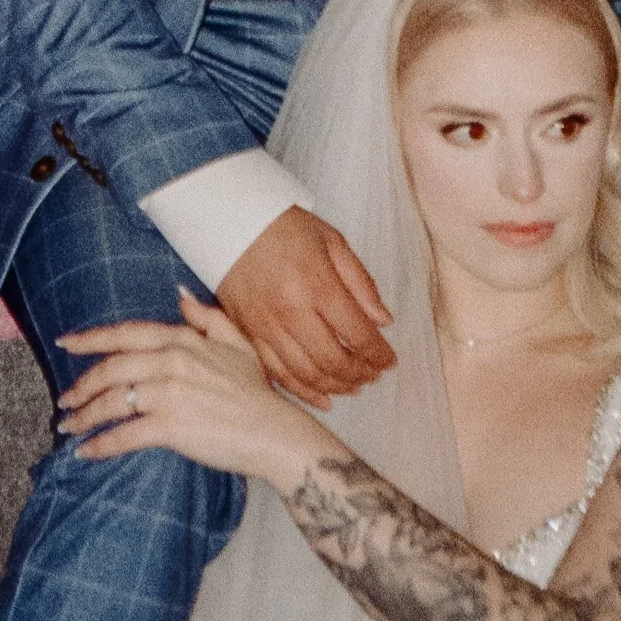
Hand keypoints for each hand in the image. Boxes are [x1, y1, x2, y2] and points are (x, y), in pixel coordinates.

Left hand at [60, 293, 333, 486]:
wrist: (275, 432)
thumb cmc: (256, 392)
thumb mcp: (236, 343)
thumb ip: (206, 316)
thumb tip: (179, 292)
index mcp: (182, 340)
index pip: (125, 334)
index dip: (91, 339)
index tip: (65, 344)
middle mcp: (171, 361)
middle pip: (111, 368)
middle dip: (81, 385)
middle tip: (64, 401)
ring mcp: (170, 393)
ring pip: (111, 401)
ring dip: (84, 416)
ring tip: (69, 427)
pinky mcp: (171, 426)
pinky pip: (124, 435)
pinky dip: (100, 444)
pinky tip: (85, 452)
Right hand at [213, 204, 394, 404]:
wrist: (230, 222)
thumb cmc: (284, 227)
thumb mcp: (332, 241)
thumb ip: (360, 282)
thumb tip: (383, 320)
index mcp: (317, 285)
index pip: (358, 333)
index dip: (378, 354)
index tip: (390, 361)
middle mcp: (291, 311)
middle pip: (333, 360)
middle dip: (360, 374)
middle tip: (373, 376)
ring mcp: (266, 326)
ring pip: (306, 373)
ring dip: (335, 386)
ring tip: (354, 386)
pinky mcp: (247, 334)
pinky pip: (276, 373)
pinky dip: (302, 391)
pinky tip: (322, 398)